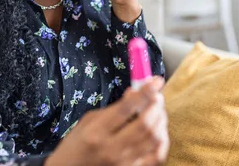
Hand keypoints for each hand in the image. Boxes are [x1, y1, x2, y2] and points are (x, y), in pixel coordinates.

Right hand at [45, 76, 168, 165]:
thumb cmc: (76, 145)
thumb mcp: (87, 121)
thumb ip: (113, 108)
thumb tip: (135, 92)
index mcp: (96, 132)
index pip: (126, 108)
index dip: (144, 93)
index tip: (156, 81)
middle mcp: (111, 149)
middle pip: (144, 124)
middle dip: (156, 105)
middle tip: (157, 95)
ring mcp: (124, 163)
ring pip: (154, 139)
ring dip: (161, 120)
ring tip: (158, 111)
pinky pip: (156, 156)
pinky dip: (162, 141)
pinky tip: (160, 130)